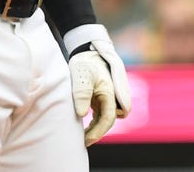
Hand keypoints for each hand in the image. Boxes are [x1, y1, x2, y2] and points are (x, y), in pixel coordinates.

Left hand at [63, 24, 130, 145]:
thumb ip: (82, 93)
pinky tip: (84, 129)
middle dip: (97, 132)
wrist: (86, 52)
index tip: (87, 139)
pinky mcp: (101, 98)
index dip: (99, 130)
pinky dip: (94, 123)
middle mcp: (112, 95)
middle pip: (109, 120)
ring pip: (106, 118)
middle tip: (83, 142)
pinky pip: (101, 115)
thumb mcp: (81, 75)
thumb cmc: (84, 63)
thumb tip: (82, 114)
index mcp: (110, 91)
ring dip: (96, 129)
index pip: (109, 116)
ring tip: (81, 137)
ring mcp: (108, 97)